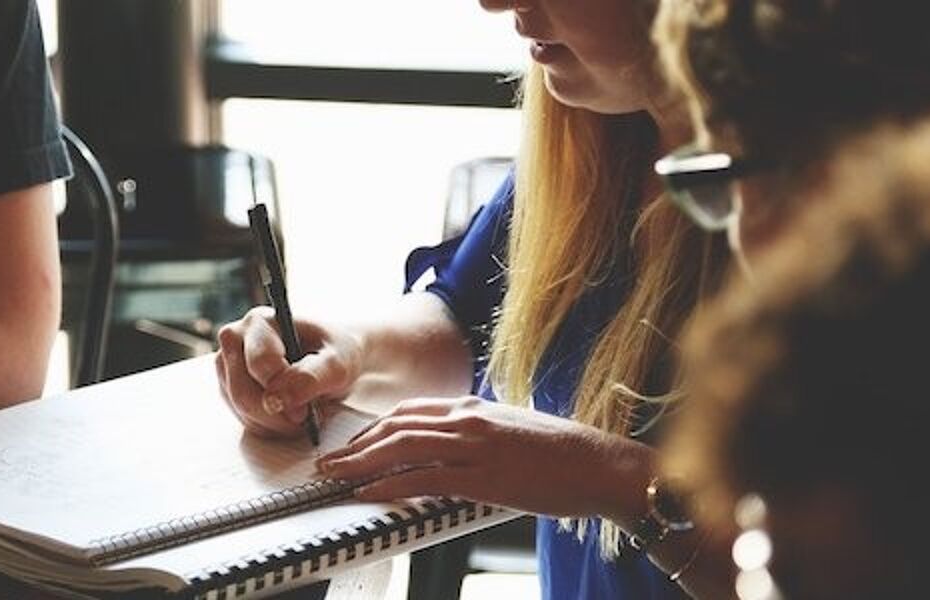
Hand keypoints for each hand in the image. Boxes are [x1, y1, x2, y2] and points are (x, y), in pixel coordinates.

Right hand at [215, 307, 364, 437]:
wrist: (333, 362)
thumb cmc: (335, 354)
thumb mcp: (338, 363)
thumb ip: (311, 378)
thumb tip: (278, 400)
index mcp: (260, 322)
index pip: (259, 362)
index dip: (282, 390)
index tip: (305, 409)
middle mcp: (236, 340)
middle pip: (243, 391)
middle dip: (277, 414)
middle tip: (305, 417)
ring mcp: (228, 367)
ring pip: (241, 409)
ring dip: (275, 423)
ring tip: (302, 413)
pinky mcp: (229, 390)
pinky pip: (244, 420)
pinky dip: (270, 427)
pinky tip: (289, 416)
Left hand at [315, 396, 652, 519]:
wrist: (601, 464)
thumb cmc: (563, 454)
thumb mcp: (511, 430)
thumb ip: (477, 433)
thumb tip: (452, 449)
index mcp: (474, 406)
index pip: (409, 411)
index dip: (373, 428)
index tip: (352, 444)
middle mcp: (468, 419)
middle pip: (396, 426)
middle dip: (355, 445)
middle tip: (328, 462)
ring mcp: (474, 446)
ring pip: (402, 448)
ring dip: (360, 463)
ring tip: (335, 476)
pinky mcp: (483, 476)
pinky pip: (424, 479)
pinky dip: (389, 485)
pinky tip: (368, 493)